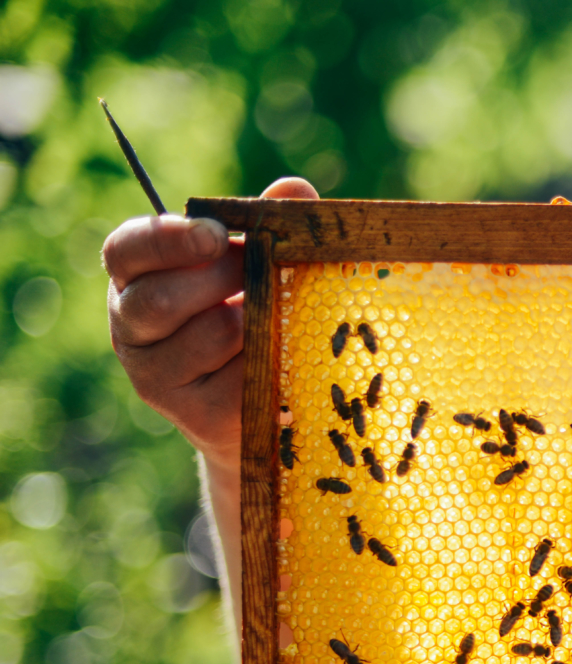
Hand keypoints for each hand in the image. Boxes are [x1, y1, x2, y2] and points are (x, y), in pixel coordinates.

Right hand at [105, 177, 318, 469]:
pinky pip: (238, 380)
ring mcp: (154, 374)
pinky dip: (270, 363)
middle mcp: (131, 325)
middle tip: (263, 271)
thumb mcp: (259, 263)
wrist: (260, 400)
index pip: (125, 250)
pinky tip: (280, 360)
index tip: (216, 233)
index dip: (168, 239)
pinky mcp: (190, 414)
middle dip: (223, 279)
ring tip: (276, 319)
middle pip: (159, 298)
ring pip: (208, 336)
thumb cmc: (255, 312)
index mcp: (136, 276)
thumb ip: (270, 224)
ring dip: (255, 322)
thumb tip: (293, 189)